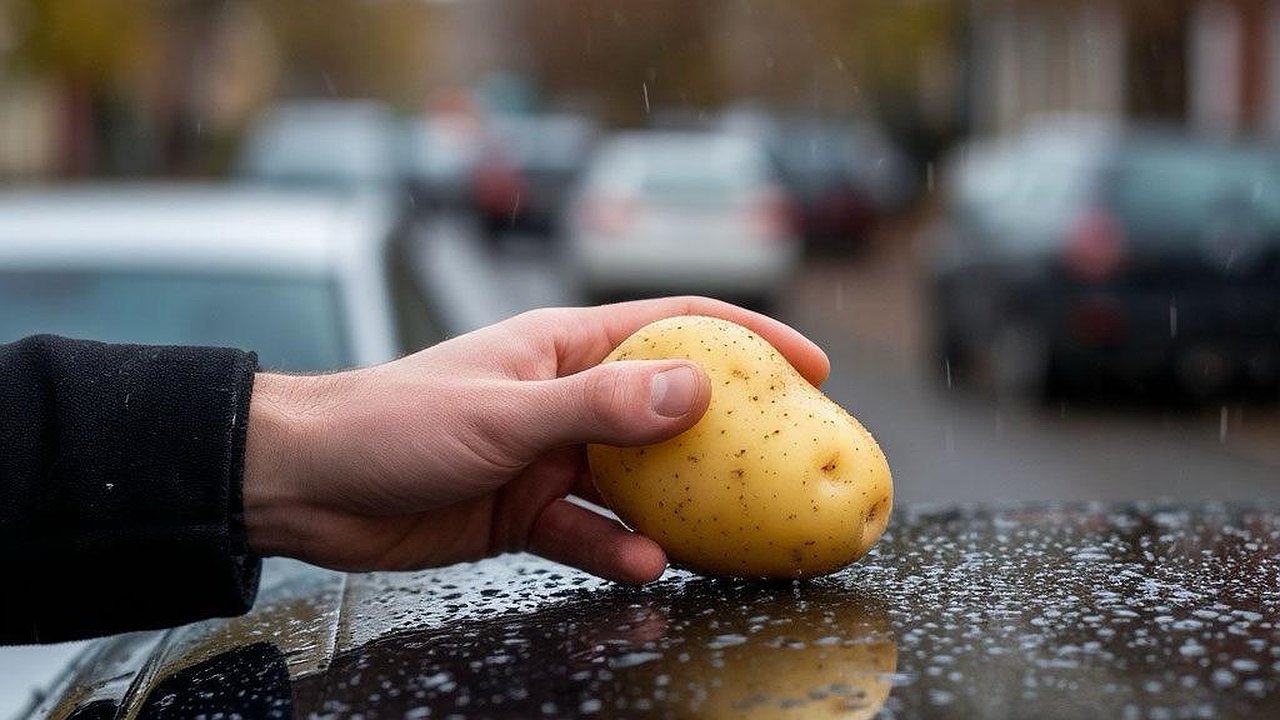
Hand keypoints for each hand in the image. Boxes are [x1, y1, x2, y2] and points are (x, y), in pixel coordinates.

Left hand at [243, 296, 828, 583]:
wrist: (308, 484)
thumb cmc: (392, 421)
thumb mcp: (504, 412)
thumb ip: (599, 406)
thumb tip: (697, 390)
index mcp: (565, 347)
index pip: (674, 326)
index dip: (747, 339)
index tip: (811, 365)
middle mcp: (567, 397)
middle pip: (669, 409)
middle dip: (728, 434)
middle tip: (788, 462)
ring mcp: (550, 456)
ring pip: (638, 480)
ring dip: (680, 505)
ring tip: (727, 531)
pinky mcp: (527, 510)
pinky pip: (591, 531)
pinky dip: (618, 549)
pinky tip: (644, 566)